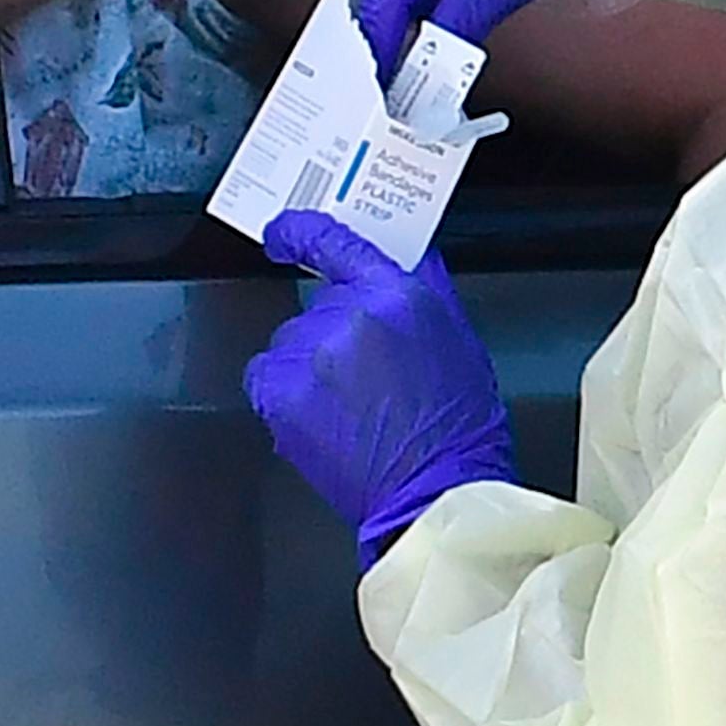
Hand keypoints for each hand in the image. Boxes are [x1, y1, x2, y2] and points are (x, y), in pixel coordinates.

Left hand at [251, 211, 518, 565]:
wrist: (434, 493)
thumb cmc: (457, 428)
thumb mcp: (457, 338)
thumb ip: (421, 288)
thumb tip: (395, 254)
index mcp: (397, 295)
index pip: (333, 242)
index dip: (299, 232)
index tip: (282, 233)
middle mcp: (348, 316)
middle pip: (320, 305)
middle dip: (337, 335)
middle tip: (370, 379)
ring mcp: (310, 354)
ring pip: (292, 342)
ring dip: (312, 366)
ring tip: (353, 409)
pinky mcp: (280, 393)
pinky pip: (267, 376)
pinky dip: (286, 393)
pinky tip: (324, 419)